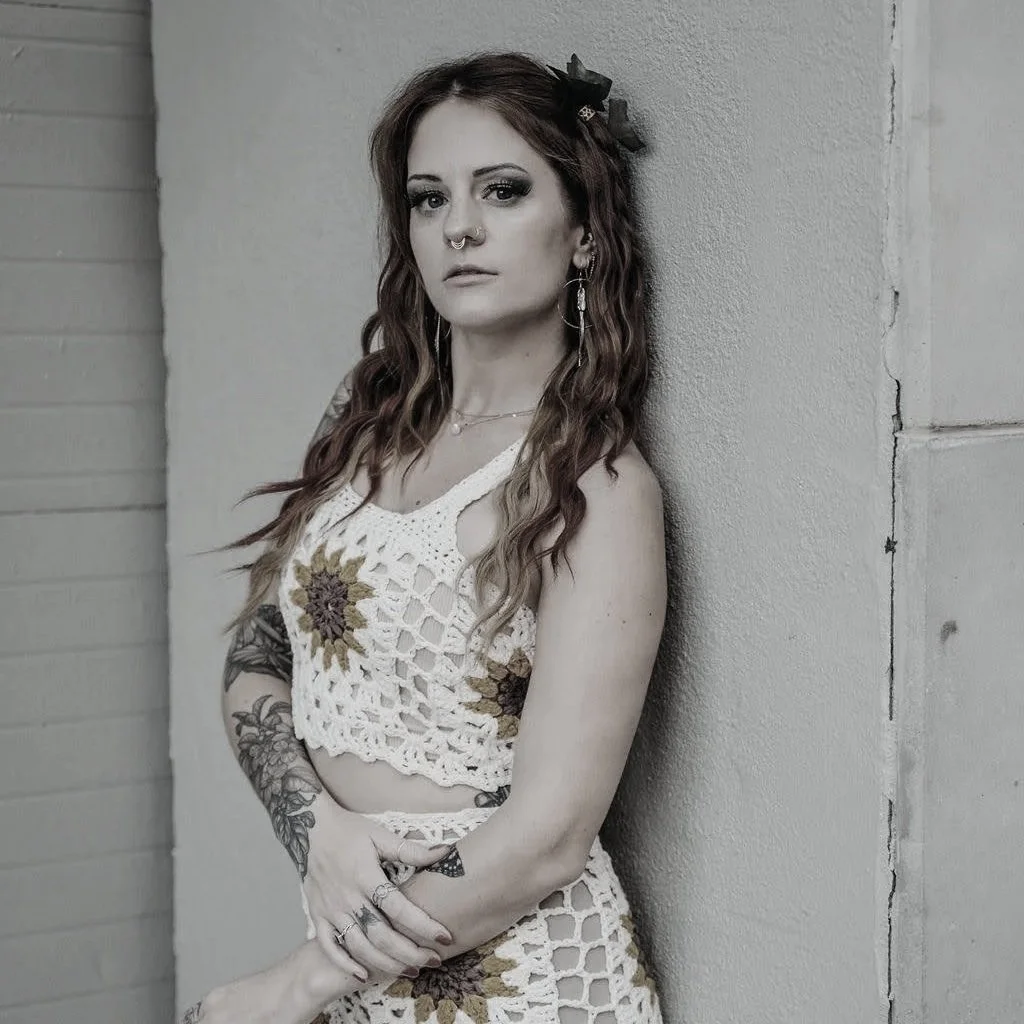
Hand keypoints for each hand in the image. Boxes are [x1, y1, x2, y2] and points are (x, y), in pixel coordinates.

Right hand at [303, 801, 454, 980]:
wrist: (309, 830)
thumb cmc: (349, 831)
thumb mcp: (380, 835)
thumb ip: (411, 849)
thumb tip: (445, 852)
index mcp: (365, 876)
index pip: (399, 907)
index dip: (423, 924)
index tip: (445, 936)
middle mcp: (347, 897)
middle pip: (381, 934)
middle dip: (409, 952)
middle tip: (434, 960)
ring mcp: (331, 910)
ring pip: (359, 946)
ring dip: (385, 963)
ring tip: (410, 970)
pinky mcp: (317, 916)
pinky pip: (330, 947)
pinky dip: (345, 964)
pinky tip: (364, 975)